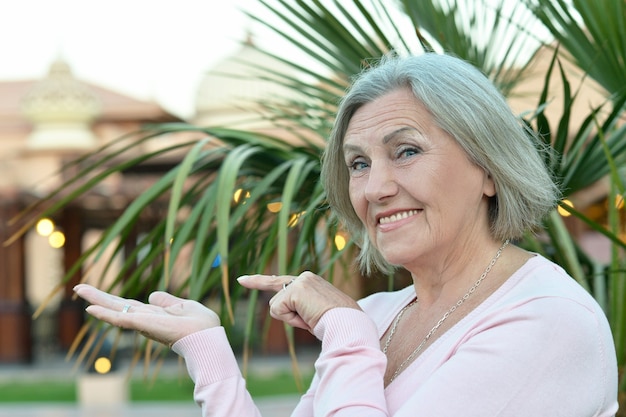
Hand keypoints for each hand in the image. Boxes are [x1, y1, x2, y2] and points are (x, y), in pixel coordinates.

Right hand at [73, 284, 219, 346]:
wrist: (207, 336)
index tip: (98, 294)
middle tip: (77, 288)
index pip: (128, 306)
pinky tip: (90, 309)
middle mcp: (144, 319)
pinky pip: (120, 320)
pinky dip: (105, 314)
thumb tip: (153, 294)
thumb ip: (168, 301)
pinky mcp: (143, 325)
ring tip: (78, 290)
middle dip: (98, 297)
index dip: (113, 300)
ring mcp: (143, 323)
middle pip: (116, 306)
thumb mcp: (183, 305)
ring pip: (114, 311)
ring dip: (96, 300)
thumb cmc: (201, 324)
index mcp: (153, 314)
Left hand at [237, 271, 360, 331]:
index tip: (242, 279)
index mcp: (310, 281)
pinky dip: (291, 320)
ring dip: (291, 319)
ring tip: (311, 319)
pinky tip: (307, 317)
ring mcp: (299, 282)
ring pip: (276, 306)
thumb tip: (281, 309)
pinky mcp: (295, 291)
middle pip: (274, 295)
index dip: (259, 281)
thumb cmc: (336, 323)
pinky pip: (278, 311)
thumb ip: (300, 308)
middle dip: (275, 303)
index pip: (280, 281)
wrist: (347, 323)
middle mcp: (304, 277)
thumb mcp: (316, 313)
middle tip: (295, 310)